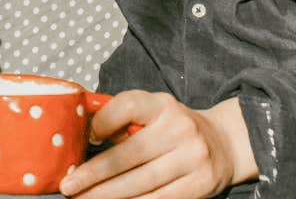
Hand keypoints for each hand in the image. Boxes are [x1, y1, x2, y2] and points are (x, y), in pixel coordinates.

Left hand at [59, 92, 252, 198]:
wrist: (226, 143)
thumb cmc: (176, 128)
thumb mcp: (155, 112)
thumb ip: (126, 121)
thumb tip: (84, 137)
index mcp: (163, 105)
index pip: (129, 106)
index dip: (104, 122)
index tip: (88, 138)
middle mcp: (180, 128)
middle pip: (130, 154)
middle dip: (95, 173)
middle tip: (69, 186)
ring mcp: (192, 157)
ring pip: (142, 182)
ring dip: (108, 194)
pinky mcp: (200, 184)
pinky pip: (159, 198)